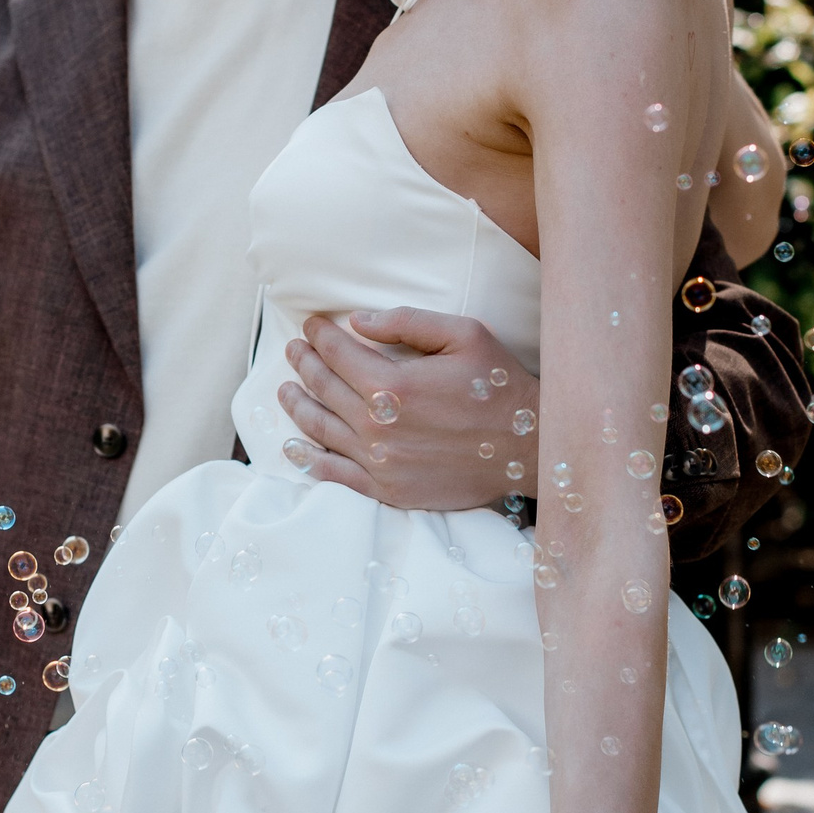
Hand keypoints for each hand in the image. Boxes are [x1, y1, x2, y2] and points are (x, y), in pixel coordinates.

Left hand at [279, 309, 537, 510]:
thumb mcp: (464, 334)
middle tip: (294, 350)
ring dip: (298, 405)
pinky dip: (310, 459)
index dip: (320, 336)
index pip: (339, 354)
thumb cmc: (499, 385)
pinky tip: (295, 447)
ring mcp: (380, 462)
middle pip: (324, 388)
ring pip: (322, 429)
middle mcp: (378, 426)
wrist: (528, 447)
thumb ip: (407, 322)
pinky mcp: (389, 490)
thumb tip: (358, 322)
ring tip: (285, 390)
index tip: (312, 325)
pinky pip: (336, 475)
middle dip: (304, 363)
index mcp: (394, 384)